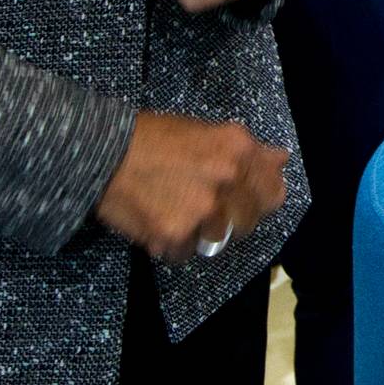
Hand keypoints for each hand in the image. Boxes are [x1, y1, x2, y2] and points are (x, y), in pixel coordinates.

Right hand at [94, 111, 287, 263]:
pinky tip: (157, 220)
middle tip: (200, 204)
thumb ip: (245, 152)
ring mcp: (204, 211)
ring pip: (219, 240)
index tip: (245, 199)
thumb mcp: (205, 132)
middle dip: (229, 218)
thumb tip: (281, 160)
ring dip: (202, 232)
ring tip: (175, 210)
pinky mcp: (176, 236)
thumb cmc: (153, 138)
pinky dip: (173, 244)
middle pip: (248, 221)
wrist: (102, 153)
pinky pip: (186, 253)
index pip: (274, 192)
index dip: (260, 198)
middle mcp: (228, 180)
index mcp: (238, 149)